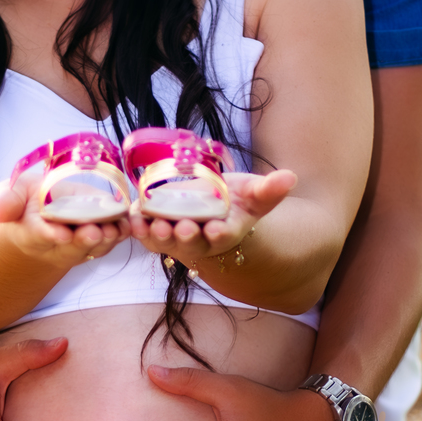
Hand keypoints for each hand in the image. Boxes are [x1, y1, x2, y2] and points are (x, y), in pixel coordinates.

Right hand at [0, 178, 129, 268]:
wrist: (44, 218)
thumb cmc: (28, 203)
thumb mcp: (13, 194)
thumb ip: (7, 199)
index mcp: (34, 230)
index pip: (41, 234)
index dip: (50, 235)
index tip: (59, 234)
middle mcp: (59, 241)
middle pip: (72, 245)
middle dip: (84, 239)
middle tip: (94, 232)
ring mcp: (81, 242)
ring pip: (95, 246)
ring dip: (107, 239)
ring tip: (115, 229)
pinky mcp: (101, 236)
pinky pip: (112, 239)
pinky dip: (122, 232)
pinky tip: (130, 222)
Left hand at [127, 168, 295, 265]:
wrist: (213, 210)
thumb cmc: (236, 202)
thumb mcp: (255, 194)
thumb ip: (270, 189)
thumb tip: (291, 177)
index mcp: (225, 232)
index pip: (223, 236)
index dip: (219, 233)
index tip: (216, 230)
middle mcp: (199, 240)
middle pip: (191, 242)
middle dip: (185, 236)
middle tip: (181, 228)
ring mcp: (175, 238)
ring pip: (164, 241)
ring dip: (156, 235)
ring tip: (151, 225)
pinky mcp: (155, 230)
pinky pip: (144, 232)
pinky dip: (137, 227)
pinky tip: (130, 218)